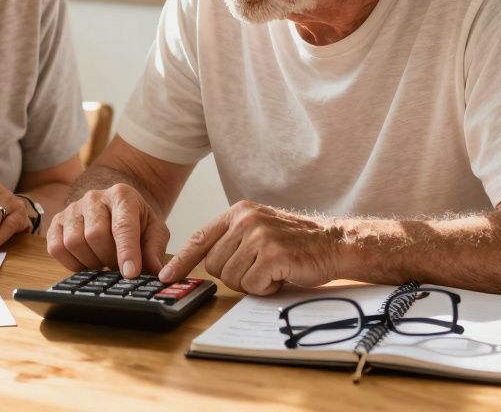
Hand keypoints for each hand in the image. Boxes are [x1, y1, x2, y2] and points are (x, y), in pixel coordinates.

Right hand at [46, 183, 168, 278]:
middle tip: (118, 268)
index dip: (126, 252)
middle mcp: (94, 198)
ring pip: (74, 242)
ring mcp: (73, 208)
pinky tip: (86, 262)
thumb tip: (156, 272)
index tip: (130, 273)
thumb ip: (154, 250)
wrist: (115, 208)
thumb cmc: (136, 221)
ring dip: (91, 262)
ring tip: (104, 263)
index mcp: (122, 195)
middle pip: (95, 235)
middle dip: (109, 259)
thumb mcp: (154, 231)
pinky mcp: (57, 221)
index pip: (122, 226)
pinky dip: (71, 263)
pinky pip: (56, 248)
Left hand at [159, 201, 340, 294]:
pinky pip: (252, 285)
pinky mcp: (272, 255)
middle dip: (233, 275)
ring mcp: (259, 236)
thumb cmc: (295, 243)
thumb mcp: (258, 230)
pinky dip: (266, 288)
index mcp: (238, 212)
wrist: (334, 243)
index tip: (167, 276)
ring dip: (252, 282)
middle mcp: (245, 220)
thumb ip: (231, 240)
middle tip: (258, 269)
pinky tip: (281, 276)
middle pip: (213, 265)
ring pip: (231, 278)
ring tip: (272, 270)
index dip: (181, 260)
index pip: (200, 238)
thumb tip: (201, 262)